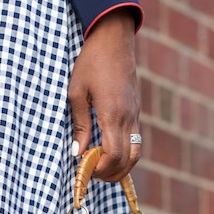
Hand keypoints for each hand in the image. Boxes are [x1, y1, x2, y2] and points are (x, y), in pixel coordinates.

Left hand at [67, 10, 140, 181]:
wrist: (114, 39)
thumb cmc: (91, 62)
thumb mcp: (77, 92)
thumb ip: (80, 124)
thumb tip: (78, 153)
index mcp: (112, 113)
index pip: (113, 155)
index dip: (100, 169)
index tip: (85, 169)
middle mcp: (128, 117)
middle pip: (128, 160)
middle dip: (110, 174)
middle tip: (91, 175)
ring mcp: (135, 114)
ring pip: (136, 153)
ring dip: (121, 167)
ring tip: (102, 169)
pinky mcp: (136, 111)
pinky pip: (136, 140)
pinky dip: (126, 154)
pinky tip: (109, 153)